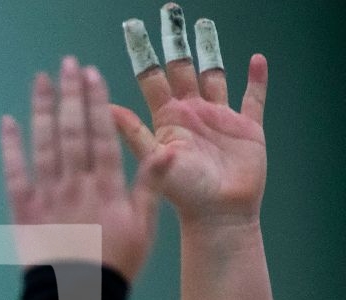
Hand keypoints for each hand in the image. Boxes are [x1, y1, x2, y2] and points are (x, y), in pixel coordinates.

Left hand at [2, 56, 169, 280]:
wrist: (76, 298)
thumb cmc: (113, 266)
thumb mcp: (143, 227)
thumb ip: (150, 186)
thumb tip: (169, 151)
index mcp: (106, 187)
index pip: (102, 134)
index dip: (96, 102)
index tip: (92, 75)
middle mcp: (76, 185)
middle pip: (73, 131)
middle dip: (71, 95)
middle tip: (67, 64)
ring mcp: (48, 197)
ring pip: (45, 145)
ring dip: (43, 109)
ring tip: (42, 81)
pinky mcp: (23, 212)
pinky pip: (14, 174)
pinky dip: (10, 147)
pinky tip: (8, 122)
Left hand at [116, 6, 266, 224]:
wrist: (218, 217)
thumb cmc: (183, 196)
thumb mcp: (154, 160)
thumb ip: (133, 133)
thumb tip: (104, 110)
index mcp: (167, 119)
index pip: (151, 77)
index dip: (142, 53)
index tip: (132, 28)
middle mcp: (190, 113)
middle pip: (181, 68)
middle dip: (174, 41)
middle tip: (169, 11)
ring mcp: (219, 118)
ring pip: (214, 75)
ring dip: (210, 50)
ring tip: (203, 25)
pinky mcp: (247, 128)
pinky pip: (253, 98)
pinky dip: (256, 80)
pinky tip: (256, 60)